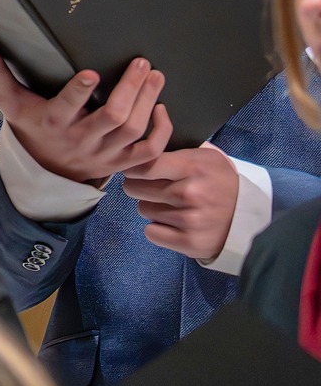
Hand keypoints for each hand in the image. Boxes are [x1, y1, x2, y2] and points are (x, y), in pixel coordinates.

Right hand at [0, 44, 170, 183]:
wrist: (45, 168)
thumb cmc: (29, 125)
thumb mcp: (10, 100)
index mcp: (53, 121)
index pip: (67, 107)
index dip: (80, 91)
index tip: (93, 72)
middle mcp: (80, 139)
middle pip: (112, 117)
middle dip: (130, 89)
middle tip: (142, 62)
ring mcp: (104, 153)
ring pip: (133, 130)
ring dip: (148, 101)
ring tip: (155, 76)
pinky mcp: (121, 162)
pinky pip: (149, 152)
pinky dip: (160, 132)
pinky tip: (162, 109)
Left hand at [124, 149, 240, 259]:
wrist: (251, 216)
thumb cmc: (221, 182)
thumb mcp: (207, 157)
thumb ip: (175, 150)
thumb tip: (143, 143)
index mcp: (192, 167)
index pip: (143, 165)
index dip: (134, 167)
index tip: (137, 170)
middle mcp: (190, 193)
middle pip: (134, 188)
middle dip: (140, 187)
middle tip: (155, 188)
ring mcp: (190, 219)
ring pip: (143, 209)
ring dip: (152, 207)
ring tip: (172, 205)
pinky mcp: (190, 242)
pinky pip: (151, 232)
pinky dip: (158, 229)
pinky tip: (174, 223)